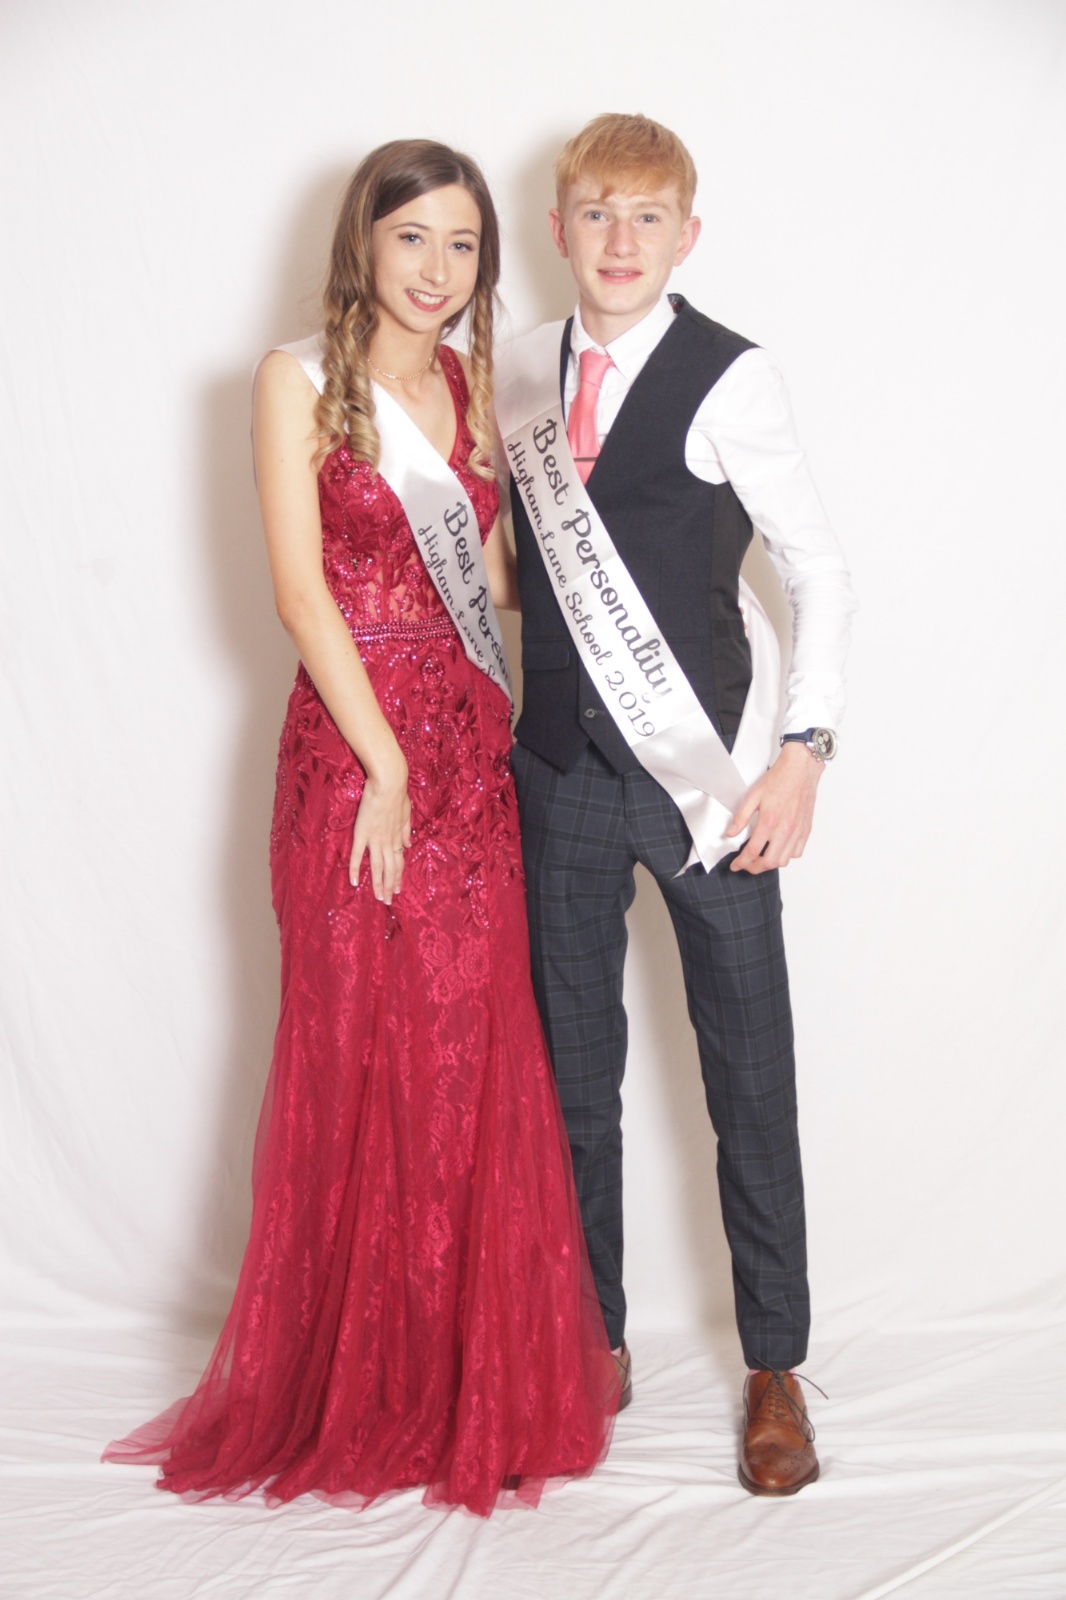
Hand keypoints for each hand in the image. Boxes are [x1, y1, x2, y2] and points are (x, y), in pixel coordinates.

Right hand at [349, 756, 411, 904]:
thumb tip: (408, 846)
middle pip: (389, 869)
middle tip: (387, 901)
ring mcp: (375, 839)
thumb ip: (406, 832)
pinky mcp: (362, 833)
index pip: (399, 863)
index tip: (397, 890)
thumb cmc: (398, 794)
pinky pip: (357, 855)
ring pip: (377, 867)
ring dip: (378, 884)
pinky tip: (354, 882)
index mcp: (398, 837)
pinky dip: (355, 869)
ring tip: (378, 898)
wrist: (389, 783)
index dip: (398, 877)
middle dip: (389, 886)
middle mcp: (388, 842)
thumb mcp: (407, 814)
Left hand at [727, 741, 823, 873]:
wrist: (801, 769)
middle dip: (754, 868)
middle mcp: (785, 829)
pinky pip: (796, 852)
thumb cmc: (779, 779)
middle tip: (746, 864)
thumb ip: (741, 817)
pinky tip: (777, 849)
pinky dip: (786, 856)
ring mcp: (797, 831)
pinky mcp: (806, 830)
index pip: (752, 851)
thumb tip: (731, 833)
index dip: (741, 862)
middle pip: (769, 862)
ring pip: (784, 861)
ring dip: (770, 863)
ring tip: (760, 858)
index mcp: (769, 821)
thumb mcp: (753, 796)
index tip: (736, 865)